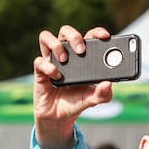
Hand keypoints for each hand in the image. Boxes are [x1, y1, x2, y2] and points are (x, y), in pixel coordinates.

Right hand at [34, 25, 113, 148]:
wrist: (59, 117)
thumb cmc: (77, 102)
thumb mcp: (94, 99)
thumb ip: (103, 93)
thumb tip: (108, 84)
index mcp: (82, 56)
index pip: (88, 36)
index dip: (96, 32)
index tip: (104, 36)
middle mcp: (66, 53)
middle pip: (66, 30)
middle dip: (74, 36)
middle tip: (81, 50)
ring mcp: (51, 60)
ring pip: (46, 37)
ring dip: (56, 45)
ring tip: (64, 60)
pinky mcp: (40, 71)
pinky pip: (39, 60)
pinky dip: (48, 67)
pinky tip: (56, 77)